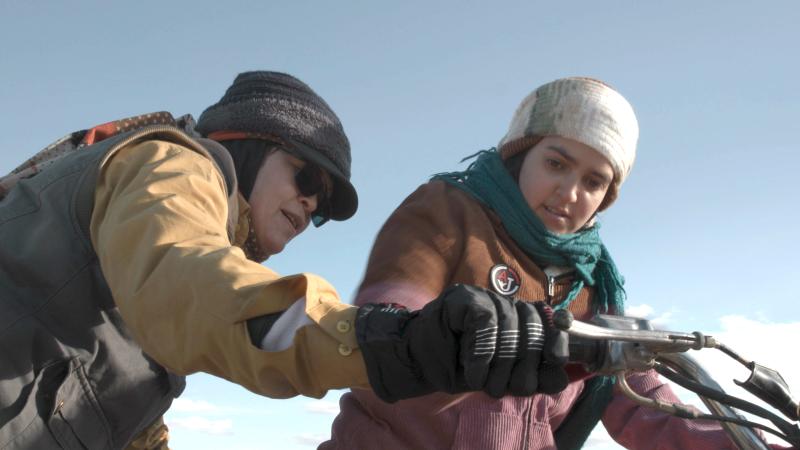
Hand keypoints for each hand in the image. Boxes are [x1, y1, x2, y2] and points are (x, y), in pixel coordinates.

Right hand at [355, 284, 568, 401]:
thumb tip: (562, 376)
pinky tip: (472, 369)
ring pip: (510, 324)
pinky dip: (481, 351)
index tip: (557, 359)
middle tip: (505, 388)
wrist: (416, 363)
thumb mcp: (499, 378)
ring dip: (499, 362)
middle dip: (523, 363)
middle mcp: (504, 303)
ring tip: (483, 383)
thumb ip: (530, 376)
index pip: (548, 320)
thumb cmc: (458, 368)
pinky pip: (485, 322)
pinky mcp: (462, 297)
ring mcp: (483, 296)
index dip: (557, 337)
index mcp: (516, 319)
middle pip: (533, 325)